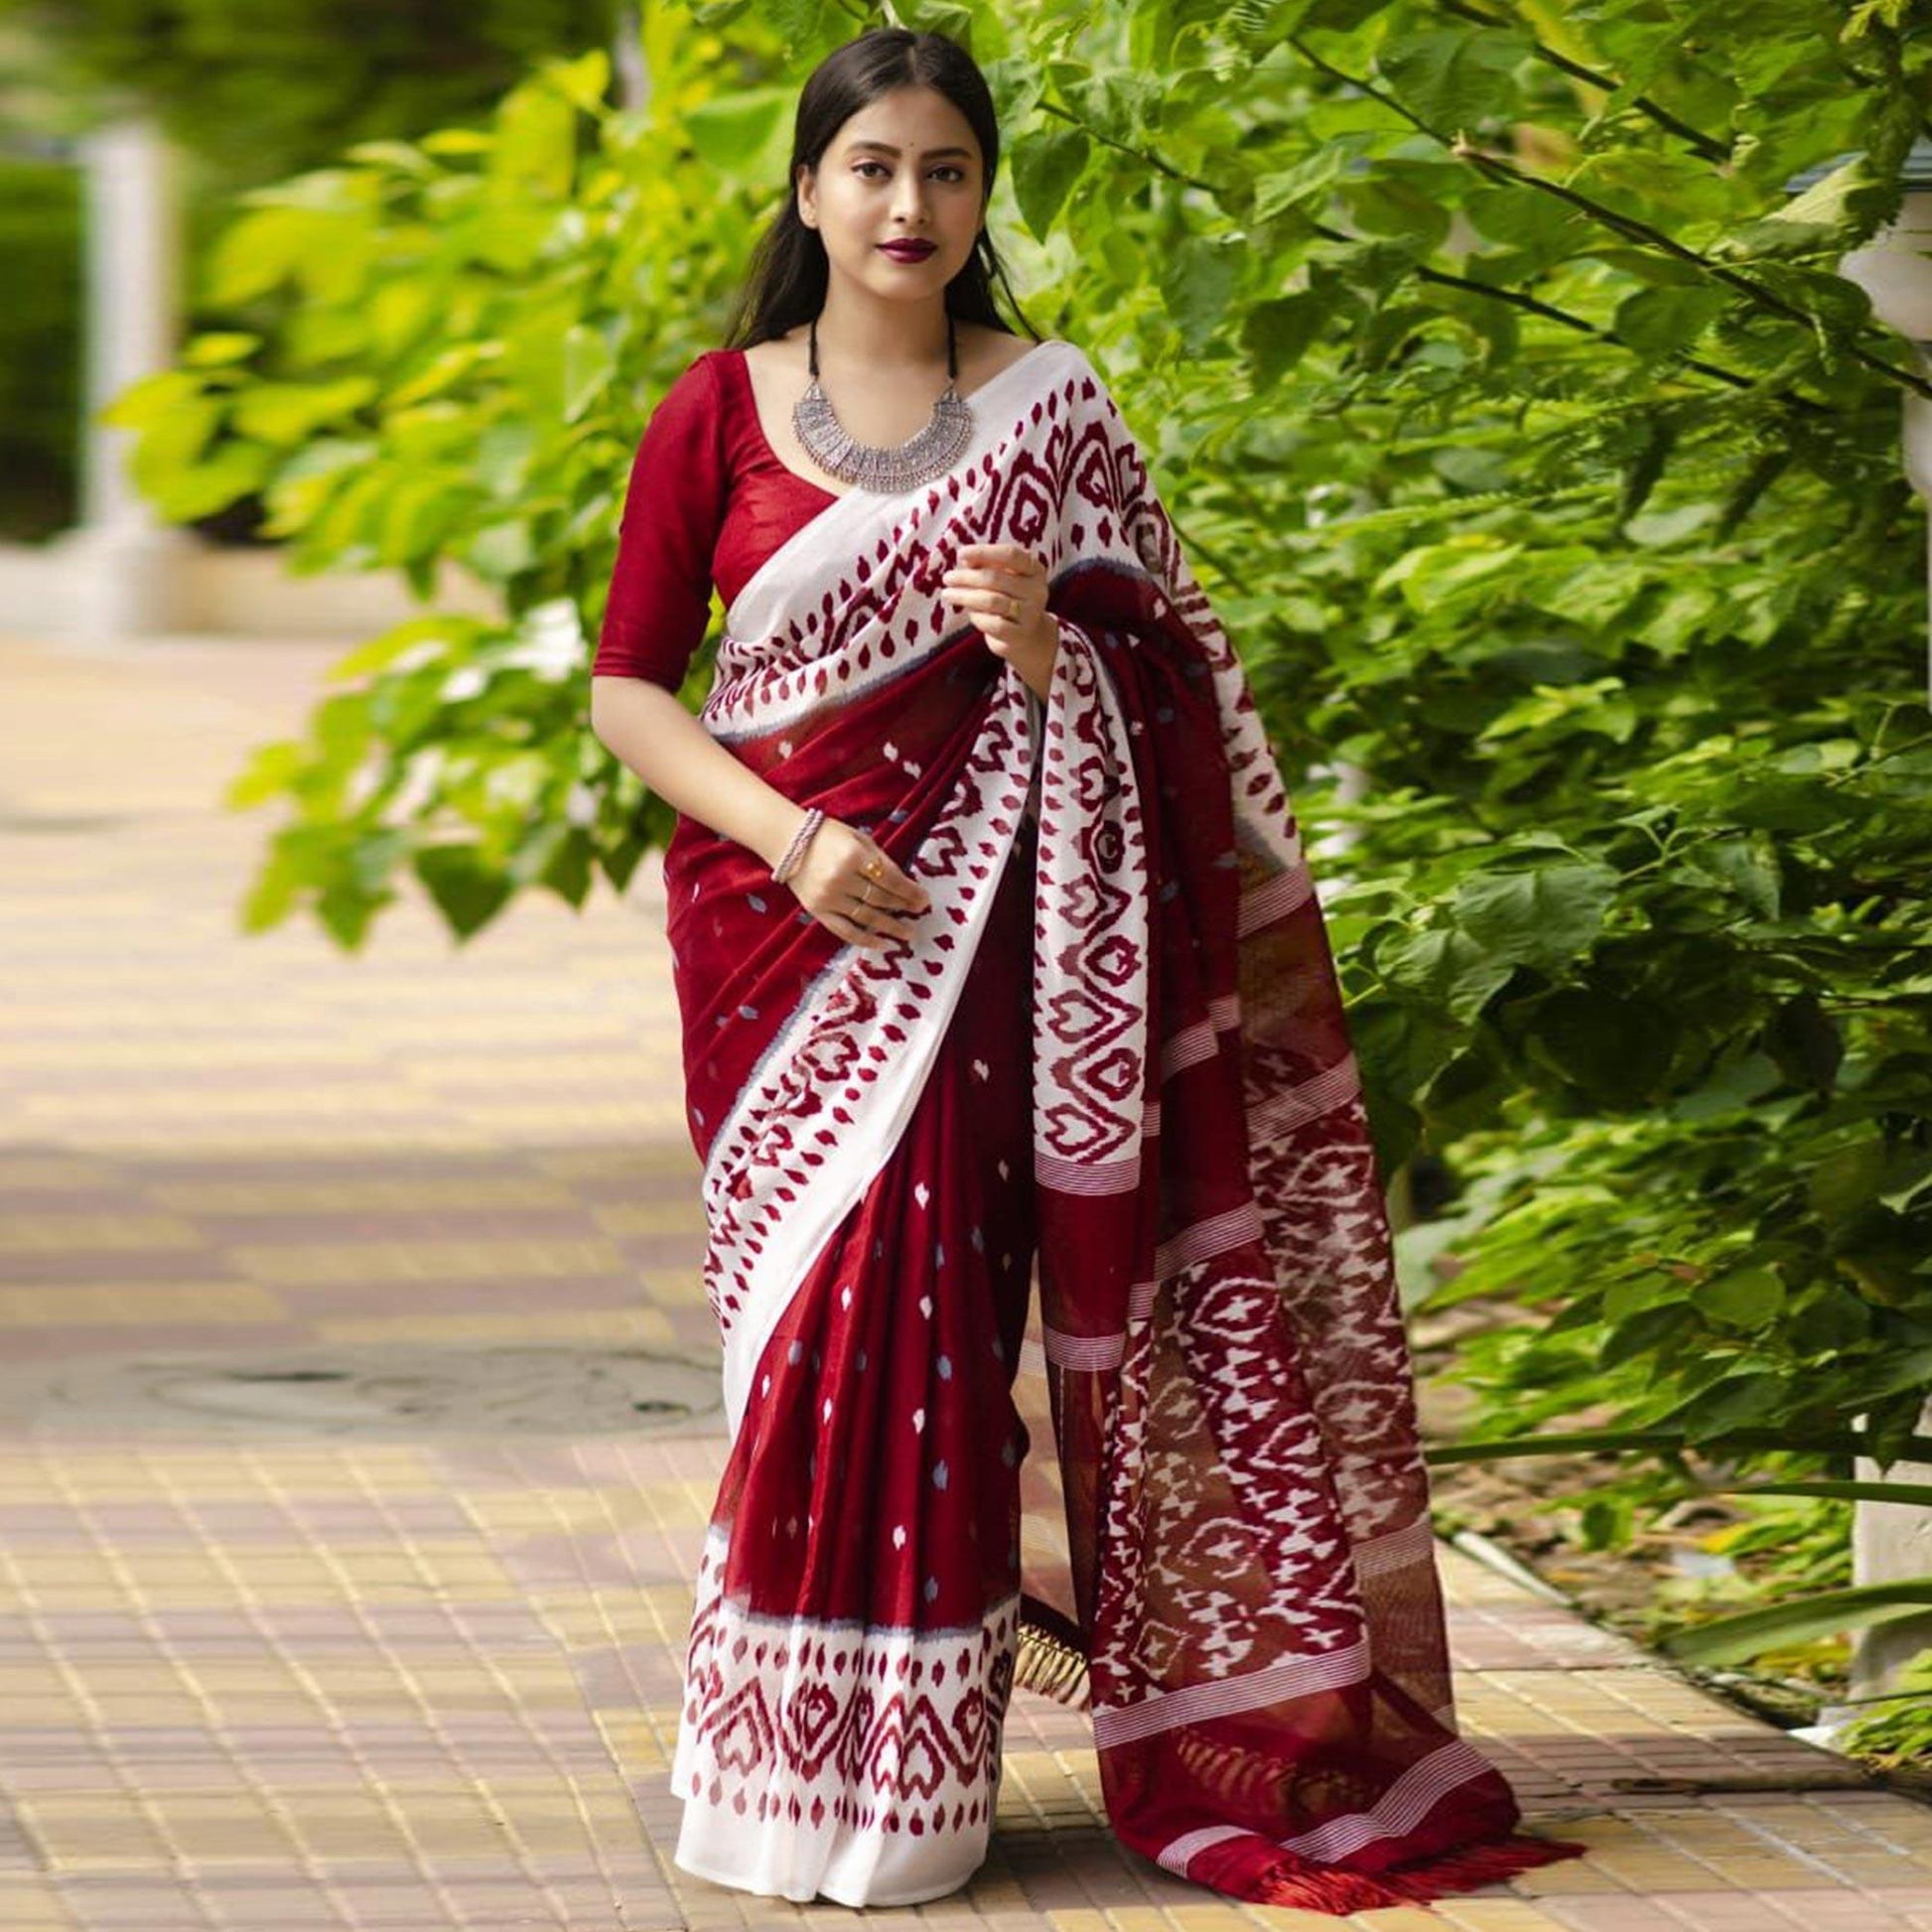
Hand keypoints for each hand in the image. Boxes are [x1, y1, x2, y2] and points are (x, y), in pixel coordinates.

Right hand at [783, 812, 930, 952]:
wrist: (786, 841)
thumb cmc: (827, 836)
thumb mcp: (858, 838)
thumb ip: (879, 859)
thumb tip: (905, 885)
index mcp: (853, 856)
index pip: (890, 879)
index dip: (910, 892)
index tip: (924, 899)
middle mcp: (841, 878)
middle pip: (881, 898)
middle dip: (904, 907)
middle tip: (920, 913)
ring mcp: (828, 897)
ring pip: (867, 917)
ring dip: (891, 927)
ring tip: (907, 933)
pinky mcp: (817, 911)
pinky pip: (845, 931)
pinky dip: (865, 940)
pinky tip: (882, 944)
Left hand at [941, 542, 1058, 699]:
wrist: (1026, 635)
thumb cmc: (1008, 599)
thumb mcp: (1002, 577)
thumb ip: (986, 565)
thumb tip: (965, 558)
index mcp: (1034, 569)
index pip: (1010, 555)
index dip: (984, 552)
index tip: (961, 554)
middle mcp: (1037, 590)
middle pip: (995, 578)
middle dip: (966, 577)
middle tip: (947, 578)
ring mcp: (1031, 613)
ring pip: (991, 601)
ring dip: (965, 596)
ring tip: (947, 595)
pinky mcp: (1020, 634)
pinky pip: (992, 624)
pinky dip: (977, 617)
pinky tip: (970, 614)